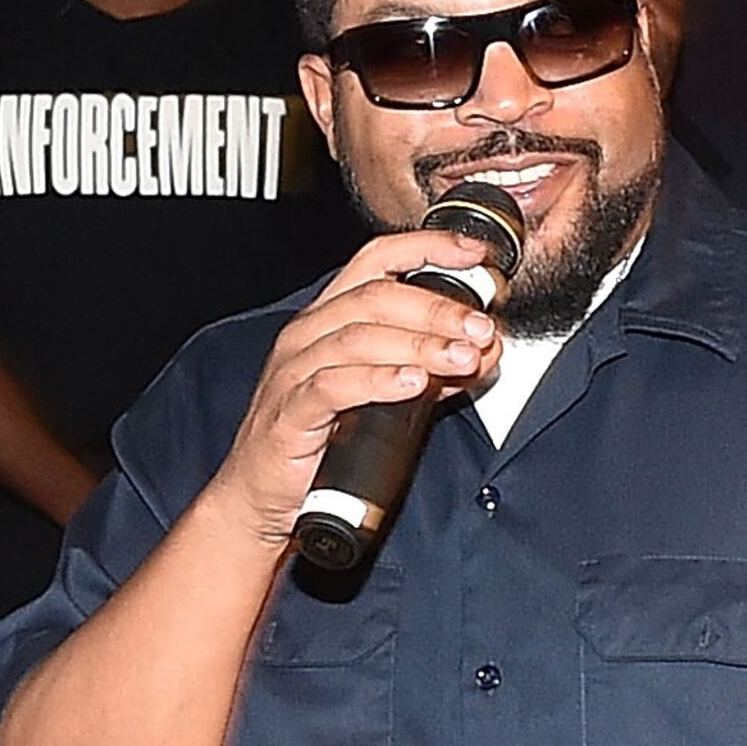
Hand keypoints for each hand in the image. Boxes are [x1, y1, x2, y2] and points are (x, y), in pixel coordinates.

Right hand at [201, 231, 501, 551]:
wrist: (263, 497)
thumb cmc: (319, 441)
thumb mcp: (385, 394)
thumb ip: (431, 367)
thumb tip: (484, 349)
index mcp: (329, 316)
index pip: (377, 260)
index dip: (427, 248)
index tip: (475, 253)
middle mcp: (308, 333)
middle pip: (377, 297)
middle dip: (438, 308)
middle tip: (481, 328)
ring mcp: (294, 371)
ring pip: (359, 337)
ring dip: (420, 344)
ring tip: (462, 357)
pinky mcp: (289, 413)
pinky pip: (334, 386)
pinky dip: (378, 381)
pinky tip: (413, 384)